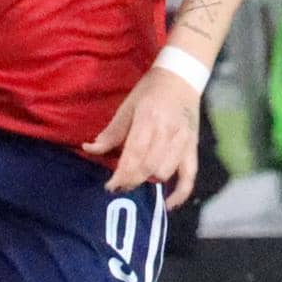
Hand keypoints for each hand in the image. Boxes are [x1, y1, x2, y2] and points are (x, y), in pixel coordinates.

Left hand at [83, 60, 206, 204]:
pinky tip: (168, 204)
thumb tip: (89, 149)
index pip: (134, 155)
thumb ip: (111, 132)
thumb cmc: (150, 91)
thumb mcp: (127, 107)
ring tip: (138, 177)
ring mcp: (183, 141)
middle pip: (148, 168)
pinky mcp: (193, 147)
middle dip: (131, 181)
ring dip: (149, 180)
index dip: (121, 175)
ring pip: (164, 173)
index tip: (110, 186)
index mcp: (149, 119)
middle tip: (119, 186)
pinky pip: (189, 176)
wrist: (181, 78)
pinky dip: (180, 193)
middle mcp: (168, 132)